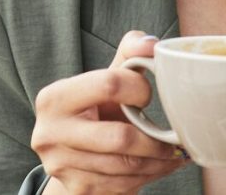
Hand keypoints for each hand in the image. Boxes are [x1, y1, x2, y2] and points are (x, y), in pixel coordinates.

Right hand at [32, 31, 186, 194]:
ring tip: (176, 151)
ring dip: (160, 160)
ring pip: (127, 166)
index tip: (149, 94)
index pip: (109, 85)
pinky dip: (151, 175)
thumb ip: (130, 52)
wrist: (76, 150)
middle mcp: (49, 133)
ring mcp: (61, 165)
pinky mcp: (77, 187)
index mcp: (54, 97)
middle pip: (120, 138)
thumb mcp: (107, 76)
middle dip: (156, 139)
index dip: (140, 88)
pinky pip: (124, 184)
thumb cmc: (99, 106)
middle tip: (176, 135)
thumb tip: (152, 44)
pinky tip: (162, 164)